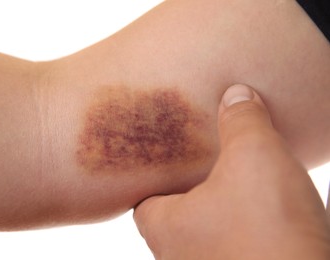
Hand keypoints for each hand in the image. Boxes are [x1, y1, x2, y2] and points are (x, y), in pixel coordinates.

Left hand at [134, 84, 329, 259]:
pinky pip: (235, 245)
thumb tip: (236, 95)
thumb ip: (242, 122)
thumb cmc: (266, 228)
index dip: (154, 179)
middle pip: (174, 216)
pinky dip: (243, 228)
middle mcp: (179, 256)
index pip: (143, 201)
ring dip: (220, 210)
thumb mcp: (254, 156)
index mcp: (166, 226)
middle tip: (206, 165)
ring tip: (237, 185)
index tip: (170, 160)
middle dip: (189, 191)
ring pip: (207, 233)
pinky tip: (263, 214)